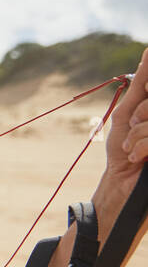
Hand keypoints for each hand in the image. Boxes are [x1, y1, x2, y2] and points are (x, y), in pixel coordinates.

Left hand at [100, 48, 147, 211]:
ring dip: (138, 135)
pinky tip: (138, 158)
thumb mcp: (128, 113)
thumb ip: (143, 84)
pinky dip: (141, 147)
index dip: (145, 98)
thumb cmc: (124, 148)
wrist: (122, 182)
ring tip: (134, 148)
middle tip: (133, 129)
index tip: (140, 105)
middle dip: (140, 115)